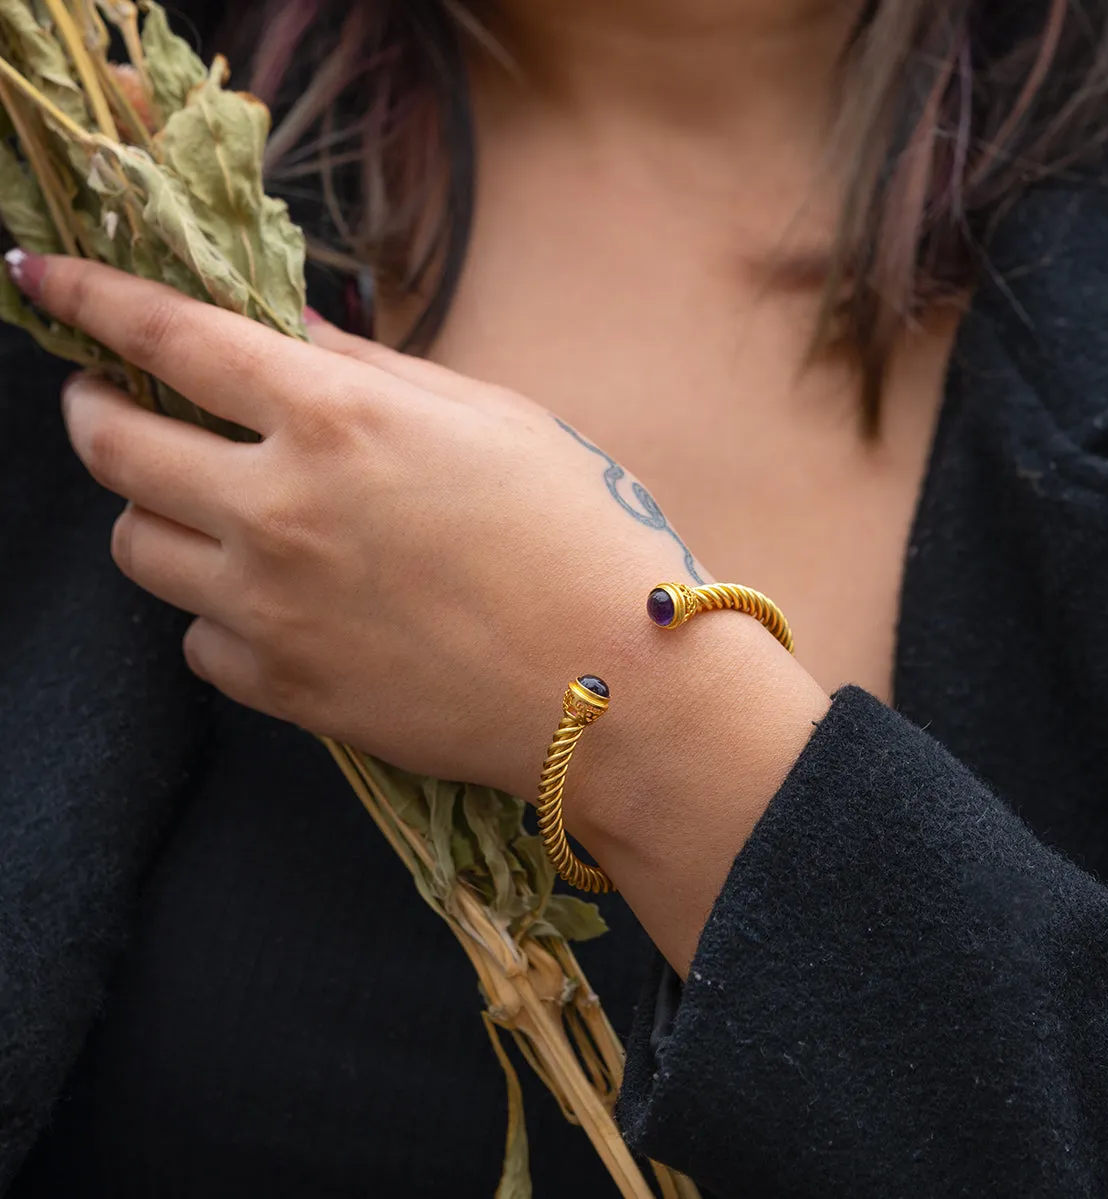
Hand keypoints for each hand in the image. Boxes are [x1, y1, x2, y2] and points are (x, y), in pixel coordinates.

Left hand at [16, 252, 827, 969]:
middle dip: (95, 411)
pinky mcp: (285, 692)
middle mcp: (278, 510)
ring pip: (138, 548)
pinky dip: (222, 615)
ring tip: (221, 513)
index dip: (90, 296)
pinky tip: (284, 608)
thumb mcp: (492, 420)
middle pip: (113, 448)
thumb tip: (290, 335)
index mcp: (336, 420)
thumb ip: (374, 372)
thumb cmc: (579, 537)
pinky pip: (200, 642)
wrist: (617, 690)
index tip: (40, 278)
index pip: (168, 336)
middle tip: (116, 404)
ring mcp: (271, 610)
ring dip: (159, 514)